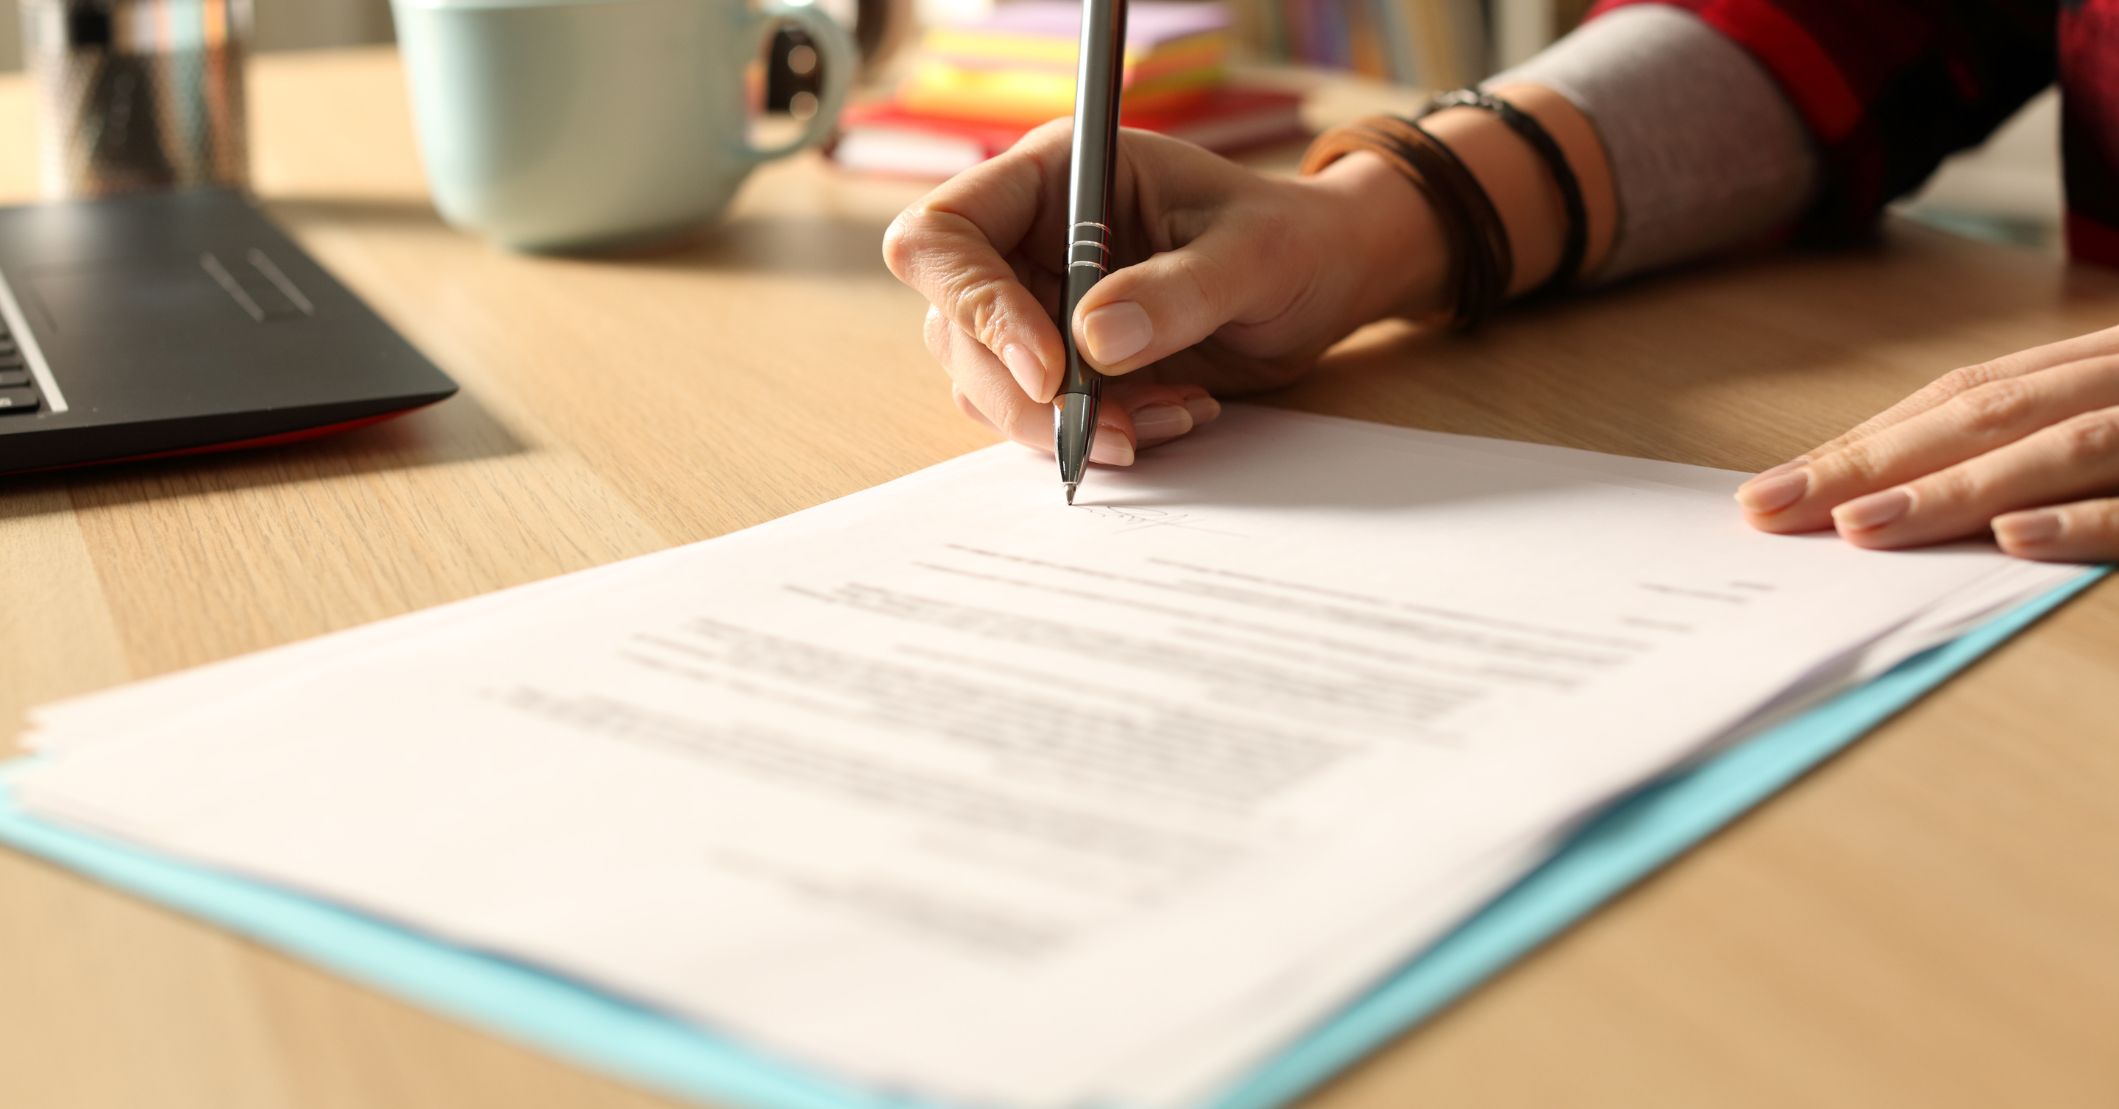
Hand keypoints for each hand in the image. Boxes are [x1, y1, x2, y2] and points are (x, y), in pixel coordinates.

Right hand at [882, 123, 1440, 462]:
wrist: (1325, 283)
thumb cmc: (1293, 240)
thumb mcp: (1253, 255)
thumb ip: (1177, 291)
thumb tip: (1091, 342)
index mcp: (1055, 177)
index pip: (947, 234)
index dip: (977, 305)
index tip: (1051, 370)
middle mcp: (1029, 238)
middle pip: (955, 326)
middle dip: (1027, 395)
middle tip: (1116, 432)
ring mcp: (1038, 303)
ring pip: (987, 382)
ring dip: (1067, 423)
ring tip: (1168, 416)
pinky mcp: (1062, 362)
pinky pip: (1037, 414)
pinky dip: (1095, 434)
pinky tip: (1171, 415)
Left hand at [1737, 324, 2118, 561]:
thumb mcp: (2116, 401)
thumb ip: (2036, 431)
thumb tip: (1897, 490)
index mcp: (2097, 364)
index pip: (1963, 397)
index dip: (1867, 440)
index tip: (1773, 487)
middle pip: (1988, 416)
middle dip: (1874, 463)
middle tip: (1776, 506)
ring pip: (2060, 448)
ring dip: (1954, 488)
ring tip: (1860, 524)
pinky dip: (2079, 519)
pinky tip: (2012, 537)